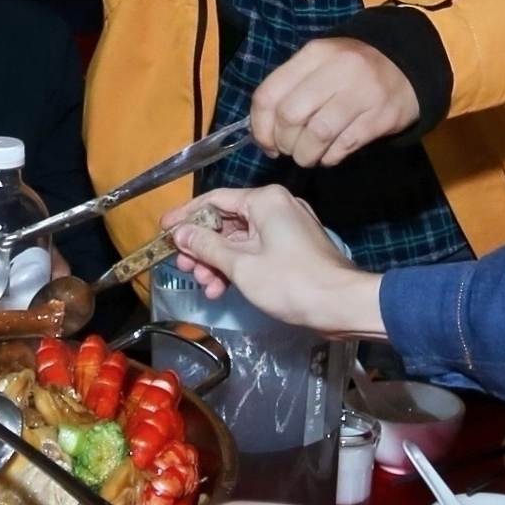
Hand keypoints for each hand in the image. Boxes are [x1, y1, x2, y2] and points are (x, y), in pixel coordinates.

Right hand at [170, 186, 388, 338]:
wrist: (341, 304)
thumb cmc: (290, 281)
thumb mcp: (241, 265)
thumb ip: (207, 246)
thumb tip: (180, 233)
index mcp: (265, 200)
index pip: (214, 200)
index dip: (185, 216)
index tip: (163, 231)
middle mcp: (276, 206)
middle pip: (226, 221)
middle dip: (202, 247)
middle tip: (183, 268)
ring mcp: (286, 227)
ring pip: (240, 239)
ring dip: (218, 261)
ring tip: (205, 286)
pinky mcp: (293, 248)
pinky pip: (256, 250)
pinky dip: (238, 266)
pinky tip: (223, 288)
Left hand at [248, 35, 421, 170]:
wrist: (406, 66)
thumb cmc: (351, 70)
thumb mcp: (320, 64)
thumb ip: (289, 88)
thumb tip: (261, 129)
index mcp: (314, 54)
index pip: (269, 94)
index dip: (260, 127)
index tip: (266, 143)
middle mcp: (336, 70)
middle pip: (290, 116)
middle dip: (283, 142)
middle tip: (289, 149)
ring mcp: (361, 94)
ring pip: (316, 135)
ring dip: (305, 155)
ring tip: (308, 156)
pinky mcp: (380, 117)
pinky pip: (343, 147)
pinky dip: (329, 158)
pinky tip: (330, 154)